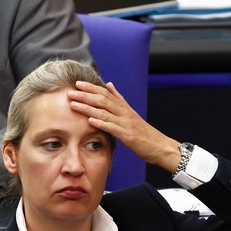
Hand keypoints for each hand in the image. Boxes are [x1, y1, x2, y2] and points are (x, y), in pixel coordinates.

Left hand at [67, 81, 182, 173]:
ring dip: (88, 108)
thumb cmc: (144, 133)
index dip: (91, 88)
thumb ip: (119, 99)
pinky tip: (90, 120)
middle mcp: (124, 113)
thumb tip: (109, 84)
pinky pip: (113, 128)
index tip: (77, 83)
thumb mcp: (131, 113)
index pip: (105, 93)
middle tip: (70, 91)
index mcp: (124, 108)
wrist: (160, 146)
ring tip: (74, 104)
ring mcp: (126, 124)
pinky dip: (101, 123)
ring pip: (105, 112)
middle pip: (102, 100)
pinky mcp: (128, 136)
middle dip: (85, 95)